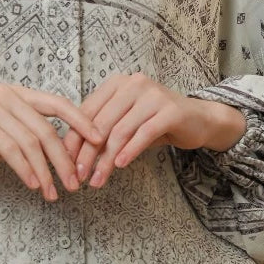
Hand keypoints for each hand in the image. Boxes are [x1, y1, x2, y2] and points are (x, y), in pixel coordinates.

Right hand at [0, 82, 104, 200]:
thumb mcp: (4, 136)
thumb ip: (29, 138)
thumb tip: (63, 155)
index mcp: (17, 93)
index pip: (58, 103)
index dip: (81, 121)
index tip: (99, 141)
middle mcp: (6, 93)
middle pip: (47, 127)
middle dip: (64, 158)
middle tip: (76, 183)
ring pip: (31, 141)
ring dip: (46, 171)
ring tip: (55, 192)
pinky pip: (11, 148)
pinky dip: (25, 169)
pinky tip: (34, 185)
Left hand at [60, 73, 244, 188]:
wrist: (199, 119)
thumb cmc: (156, 122)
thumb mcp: (126, 123)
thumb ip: (102, 132)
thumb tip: (74, 156)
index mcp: (116, 83)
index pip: (87, 112)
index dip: (74, 138)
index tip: (65, 162)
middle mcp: (133, 83)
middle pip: (101, 123)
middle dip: (87, 153)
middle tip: (79, 175)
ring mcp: (152, 94)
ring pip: (120, 131)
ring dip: (106, 159)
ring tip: (98, 179)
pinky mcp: (170, 110)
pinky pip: (143, 133)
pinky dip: (130, 151)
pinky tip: (121, 166)